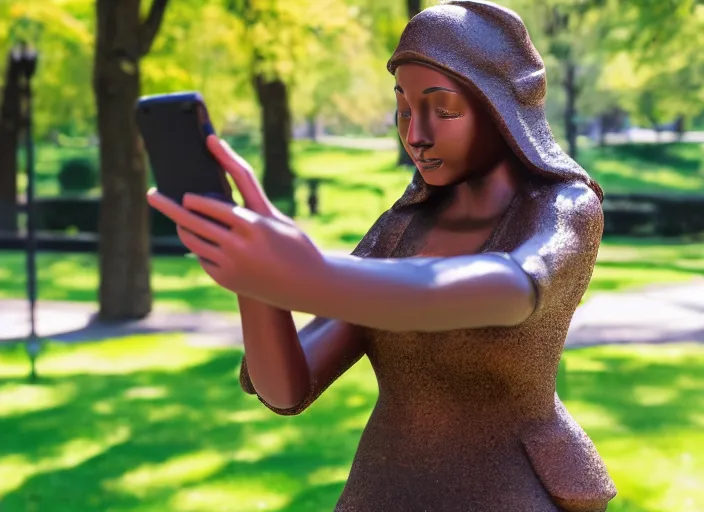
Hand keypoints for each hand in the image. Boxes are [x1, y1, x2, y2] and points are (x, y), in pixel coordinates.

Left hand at [147, 136, 325, 300]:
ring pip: (193, 242)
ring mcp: (230, 264)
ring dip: (183, 228)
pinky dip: (201, 249)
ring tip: (177, 219)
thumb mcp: (276, 218)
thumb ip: (250, 198)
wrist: (307, 285)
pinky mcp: (227, 280)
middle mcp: (237, 244)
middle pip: (193, 221)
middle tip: (152, 194)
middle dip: (168, 206)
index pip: (211, 206)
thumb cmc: (295, 244)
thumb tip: (228, 183)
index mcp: (253, 223)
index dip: (194, 198)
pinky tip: (202, 242)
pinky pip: (203, 259)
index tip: (183, 192)